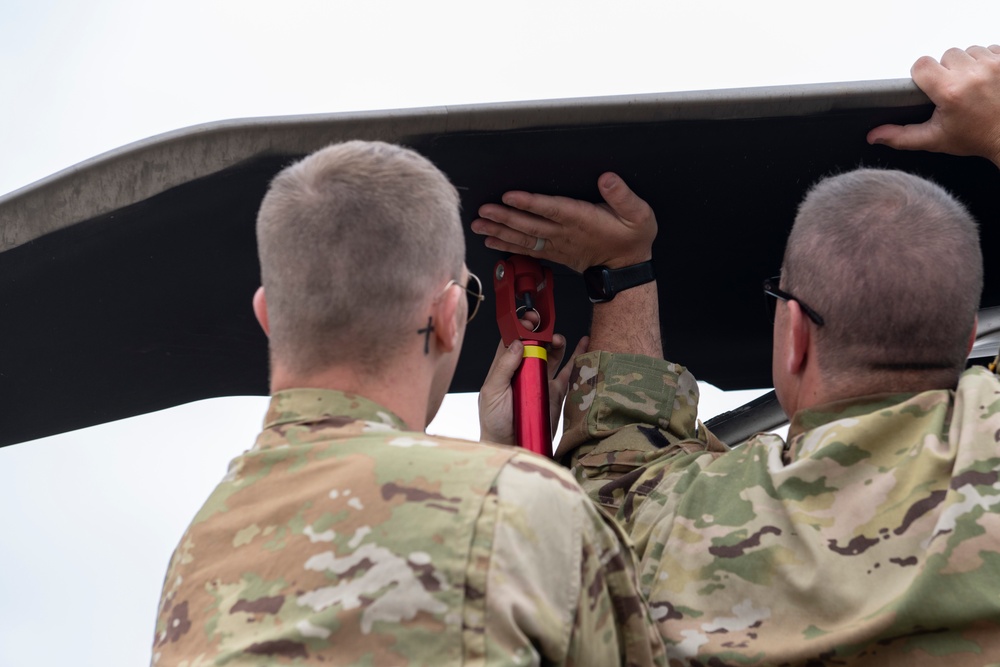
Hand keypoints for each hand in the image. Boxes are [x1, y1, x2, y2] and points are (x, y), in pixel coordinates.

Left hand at [472, 172, 655, 272]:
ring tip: (479, 225)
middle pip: (530, 224)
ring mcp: (557, 244)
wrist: (626, 269)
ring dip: (500, 231)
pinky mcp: (553, 252)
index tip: (510, 196)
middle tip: (483, 211)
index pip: (552, 209)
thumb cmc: (632, 238)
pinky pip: (526, 250)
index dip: (531, 203)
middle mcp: (565, 233)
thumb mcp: (638, 215)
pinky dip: (507, 246)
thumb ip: (623, 196)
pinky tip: (491, 241)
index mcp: (582, 220)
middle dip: (505, 218)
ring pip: (524, 238)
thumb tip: (607, 178)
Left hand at [479, 334, 589, 445]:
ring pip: (553, 355)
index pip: (513, 342)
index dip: (521, 328)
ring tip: (559, 340)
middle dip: (542, 333)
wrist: (511, 446)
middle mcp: (525, 372)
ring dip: (557, 344)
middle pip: (536, 345)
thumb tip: (517, 344)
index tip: (529, 320)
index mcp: (505, 369)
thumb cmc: (495, 422)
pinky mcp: (556, 393)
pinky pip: (569, 373)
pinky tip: (583, 345)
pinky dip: (577, 359)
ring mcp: (542, 381)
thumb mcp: (492, 392)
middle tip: (546, 329)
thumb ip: (503, 368)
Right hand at [868, 45, 999, 167]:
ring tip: (972, 87)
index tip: (930, 88)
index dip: (922, 76)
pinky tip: (986, 81)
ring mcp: (993, 65)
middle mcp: (972, 74)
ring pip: (968, 52)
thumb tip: (873, 136)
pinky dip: (985, 63)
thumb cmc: (975, 137)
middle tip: (955, 92)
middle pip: (946, 56)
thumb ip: (901, 136)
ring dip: (967, 66)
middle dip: (948, 72)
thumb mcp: (934, 140)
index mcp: (950, 91)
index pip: (922, 64)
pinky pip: (988, 50)